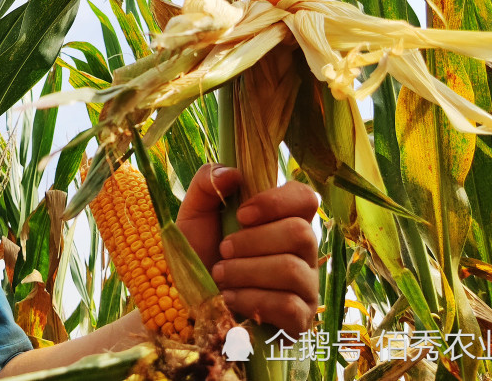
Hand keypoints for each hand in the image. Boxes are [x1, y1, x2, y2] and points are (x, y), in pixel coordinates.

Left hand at [176, 164, 318, 336]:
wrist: (186, 303)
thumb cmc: (198, 253)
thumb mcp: (193, 213)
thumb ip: (207, 183)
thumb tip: (233, 173)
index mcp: (282, 218)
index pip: (305, 198)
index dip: (276, 202)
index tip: (242, 214)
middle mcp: (302, 250)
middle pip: (301, 233)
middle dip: (252, 242)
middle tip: (223, 249)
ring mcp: (305, 285)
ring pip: (292, 269)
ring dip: (246, 271)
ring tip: (220, 275)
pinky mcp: (300, 318)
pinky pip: (288, 305)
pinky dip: (252, 299)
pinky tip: (230, 298)